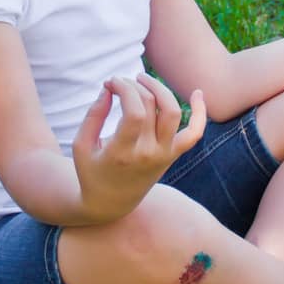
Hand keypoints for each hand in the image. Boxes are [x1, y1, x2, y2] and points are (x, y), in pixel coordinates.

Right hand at [72, 72, 207, 224]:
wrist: (112, 203)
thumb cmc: (91, 171)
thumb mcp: (82, 145)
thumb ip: (93, 115)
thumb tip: (109, 88)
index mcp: (122, 153)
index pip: (135, 112)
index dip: (124, 88)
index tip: (110, 82)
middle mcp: (147, 154)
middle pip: (150, 106)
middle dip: (133, 85)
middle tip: (118, 83)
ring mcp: (164, 155)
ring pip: (173, 112)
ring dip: (160, 89)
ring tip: (143, 80)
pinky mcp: (172, 155)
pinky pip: (194, 133)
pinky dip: (201, 113)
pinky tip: (198, 93)